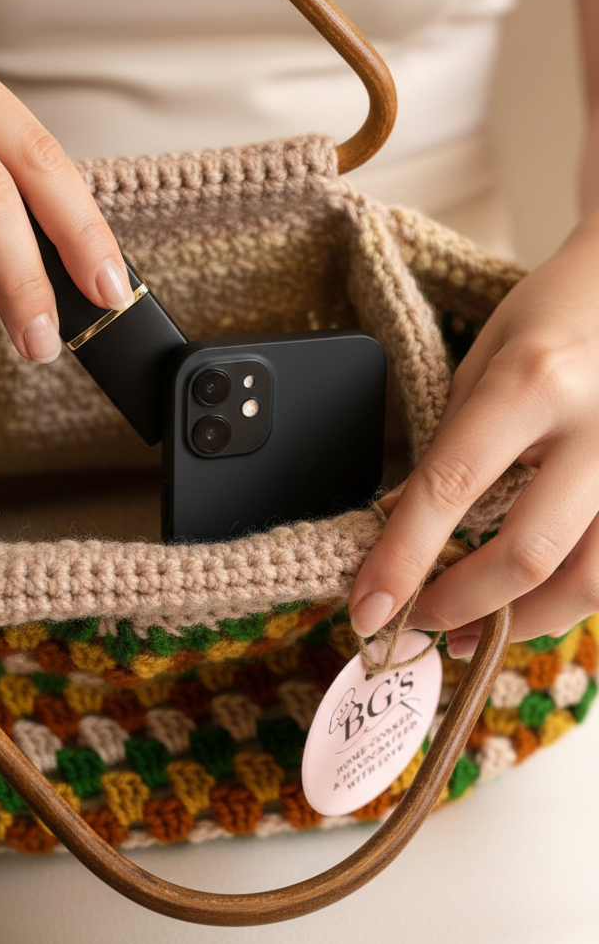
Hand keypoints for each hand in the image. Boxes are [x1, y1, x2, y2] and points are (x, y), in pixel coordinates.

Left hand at [348, 215, 598, 655]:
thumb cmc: (554, 312)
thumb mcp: (483, 362)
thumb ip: (447, 447)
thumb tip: (398, 527)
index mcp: (534, 380)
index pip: (450, 487)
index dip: (402, 558)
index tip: (368, 609)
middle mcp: (597, 428)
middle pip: (529, 553)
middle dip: (461, 605)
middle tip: (416, 622)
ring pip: (590, 583)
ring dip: (523, 623)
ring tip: (472, 631)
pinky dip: (567, 597)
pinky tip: (530, 603)